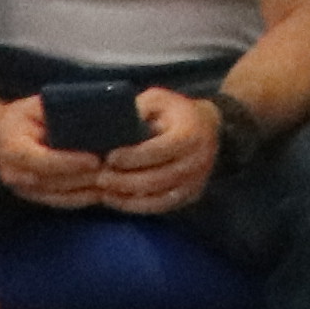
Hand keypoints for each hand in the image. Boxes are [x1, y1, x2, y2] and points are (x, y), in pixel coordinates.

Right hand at [0, 92, 105, 208]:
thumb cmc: (19, 118)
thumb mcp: (33, 106)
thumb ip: (56, 111)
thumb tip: (90, 113)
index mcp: (13, 149)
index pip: (43, 160)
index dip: (70, 162)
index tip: (95, 159)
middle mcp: (15, 174)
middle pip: (55, 181)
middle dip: (85, 178)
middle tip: (114, 171)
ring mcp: (22, 189)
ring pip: (59, 195)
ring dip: (86, 191)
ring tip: (112, 182)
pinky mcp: (32, 197)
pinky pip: (59, 202)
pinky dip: (80, 199)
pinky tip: (100, 193)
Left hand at [89, 94, 226, 214]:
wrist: (209, 127)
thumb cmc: (177, 112)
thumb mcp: (159, 100)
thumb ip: (139, 108)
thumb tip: (113, 123)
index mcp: (190, 135)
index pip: (159, 151)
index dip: (133, 157)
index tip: (109, 158)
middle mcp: (197, 161)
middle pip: (157, 179)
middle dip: (125, 181)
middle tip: (100, 179)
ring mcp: (195, 182)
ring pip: (158, 198)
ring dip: (128, 198)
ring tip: (104, 193)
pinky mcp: (190, 196)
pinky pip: (161, 207)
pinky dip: (137, 207)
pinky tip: (118, 201)